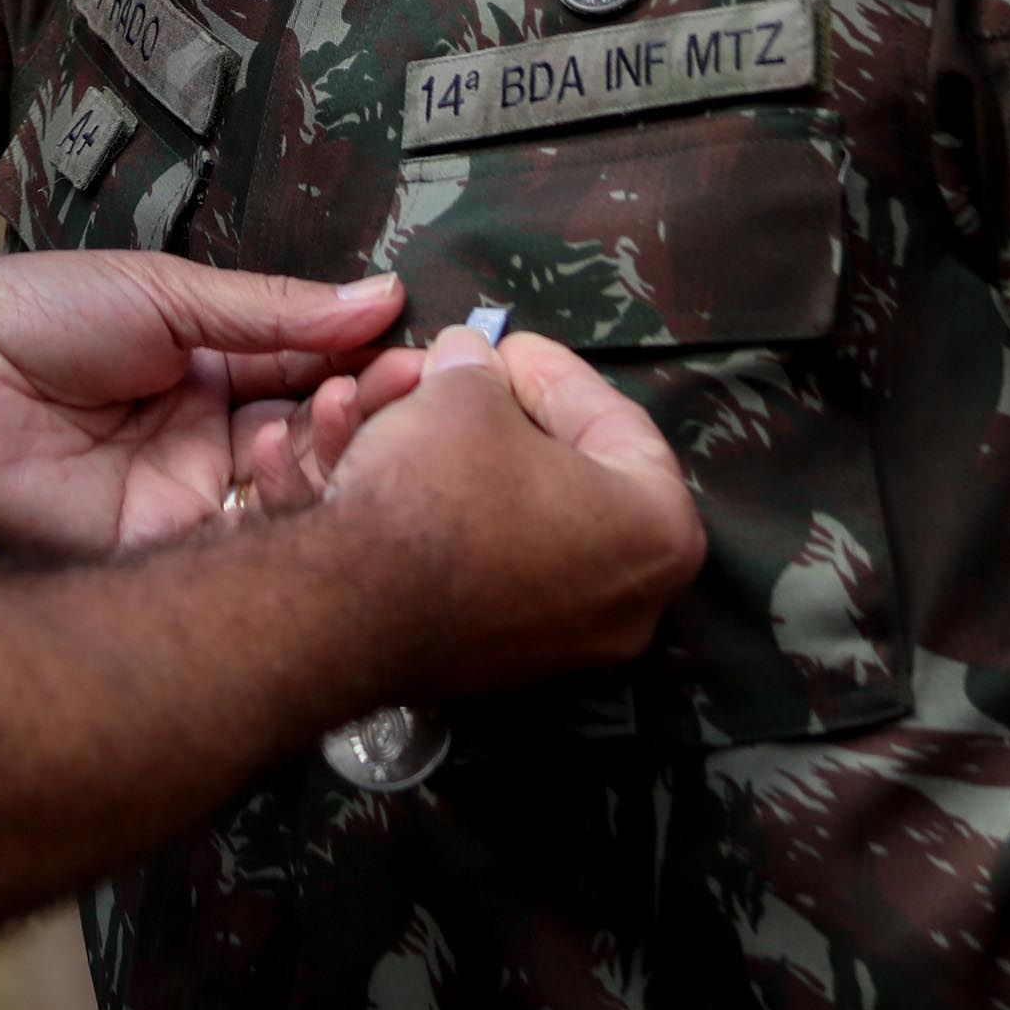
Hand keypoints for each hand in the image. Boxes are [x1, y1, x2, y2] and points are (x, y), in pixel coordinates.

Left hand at [0, 252, 402, 559]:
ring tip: (342, 413)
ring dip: (328, 456)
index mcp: (210, 364)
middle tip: (406, 391)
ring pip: (289, 491)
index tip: (424, 353)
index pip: (312, 367)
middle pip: (313, 434)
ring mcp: (187, 493)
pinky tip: (300, 471)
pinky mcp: (159, 547)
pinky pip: (238, 542)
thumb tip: (380, 296)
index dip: (365, 362)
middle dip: (364, 412)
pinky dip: (278, 513)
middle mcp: (208, 434)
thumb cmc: (33, 313)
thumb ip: (272, 310)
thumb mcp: (164, 293)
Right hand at [325, 328, 705, 691]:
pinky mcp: (500, 665)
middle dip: (500, 418)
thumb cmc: (439, 490)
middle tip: (463, 381)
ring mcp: (565, 644)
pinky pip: (479, 570)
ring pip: (513, 523)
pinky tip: (392, 475)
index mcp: (657, 529)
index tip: (500, 344)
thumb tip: (467, 360)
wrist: (352, 605)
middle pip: (563, 476)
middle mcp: (630, 601)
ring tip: (411, 418)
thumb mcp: (463, 393)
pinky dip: (442, 519)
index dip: (547, 369)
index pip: (613, 421)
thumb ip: (480, 369)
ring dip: (460, 462)